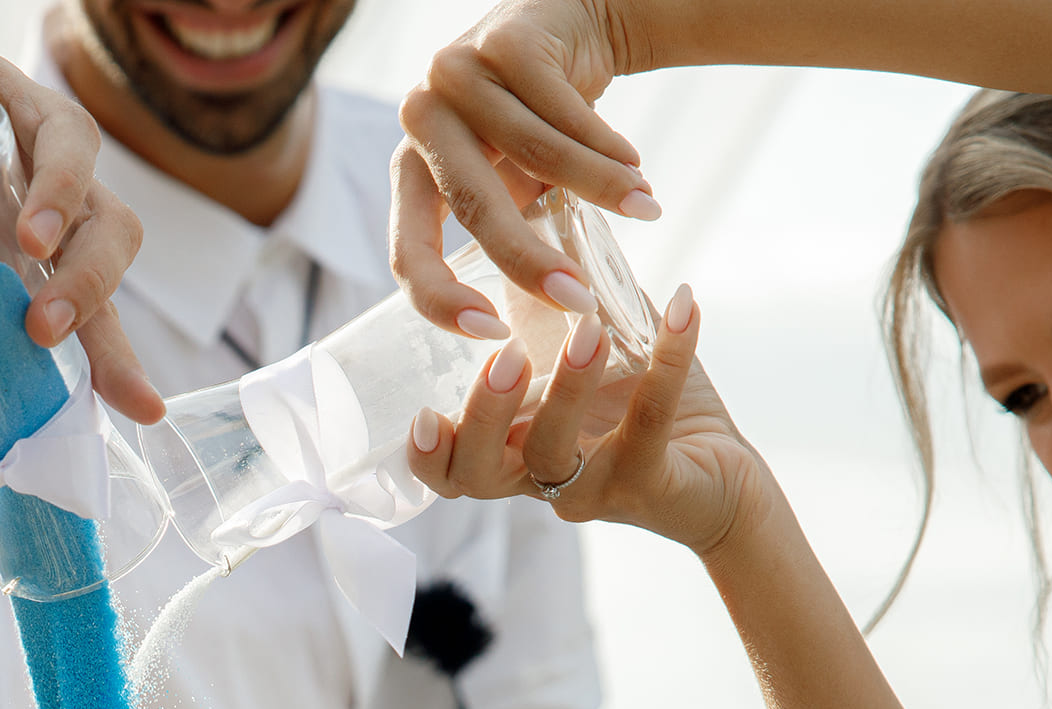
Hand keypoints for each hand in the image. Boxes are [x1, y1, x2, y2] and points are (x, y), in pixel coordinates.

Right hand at [0, 1, 163, 430]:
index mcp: (21, 238)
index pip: (89, 291)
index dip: (116, 345)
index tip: (140, 405)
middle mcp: (25, 169)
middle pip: (103, 216)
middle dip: (94, 277)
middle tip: (47, 326)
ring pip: (67, 132)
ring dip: (63, 189)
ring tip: (32, 242)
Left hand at [393, 0, 659, 329]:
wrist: (568, 27)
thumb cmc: (534, 124)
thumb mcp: (511, 185)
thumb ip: (508, 236)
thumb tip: (545, 326)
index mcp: (410, 171)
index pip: (406, 250)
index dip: (440, 299)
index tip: (494, 335)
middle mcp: (420, 121)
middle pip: (473, 207)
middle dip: (531, 263)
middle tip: (583, 302)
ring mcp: (456, 75)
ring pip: (533, 152)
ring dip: (597, 189)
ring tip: (645, 211)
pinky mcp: (503, 41)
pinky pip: (564, 110)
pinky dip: (606, 146)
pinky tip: (636, 166)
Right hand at [409, 286, 780, 558]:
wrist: (720, 476)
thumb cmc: (639, 412)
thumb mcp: (579, 358)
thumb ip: (543, 311)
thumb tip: (526, 212)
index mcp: (511, 453)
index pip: (449, 470)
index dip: (426, 453)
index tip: (421, 412)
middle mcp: (539, 479)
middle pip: (479, 474)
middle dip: (484, 414)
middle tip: (504, 355)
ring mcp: (594, 488)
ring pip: (555, 452)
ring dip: (568, 387)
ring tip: (591, 329)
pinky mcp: (651, 485)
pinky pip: (651, 420)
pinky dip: (669, 357)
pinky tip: (683, 305)